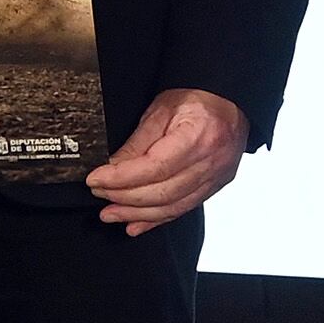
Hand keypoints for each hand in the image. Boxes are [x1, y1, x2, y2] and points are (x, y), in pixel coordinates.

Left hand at [86, 87, 248, 234]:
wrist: (227, 101)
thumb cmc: (196, 99)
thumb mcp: (160, 112)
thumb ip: (137, 144)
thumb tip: (112, 169)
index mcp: (198, 137)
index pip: (154, 167)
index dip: (122, 178)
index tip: (96, 179)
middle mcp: (211, 161)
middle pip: (163, 192)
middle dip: (125, 198)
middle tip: (100, 195)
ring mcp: (216, 177)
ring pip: (172, 206)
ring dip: (138, 214)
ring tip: (112, 213)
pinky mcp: (215, 187)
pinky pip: (183, 209)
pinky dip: (157, 219)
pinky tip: (136, 223)